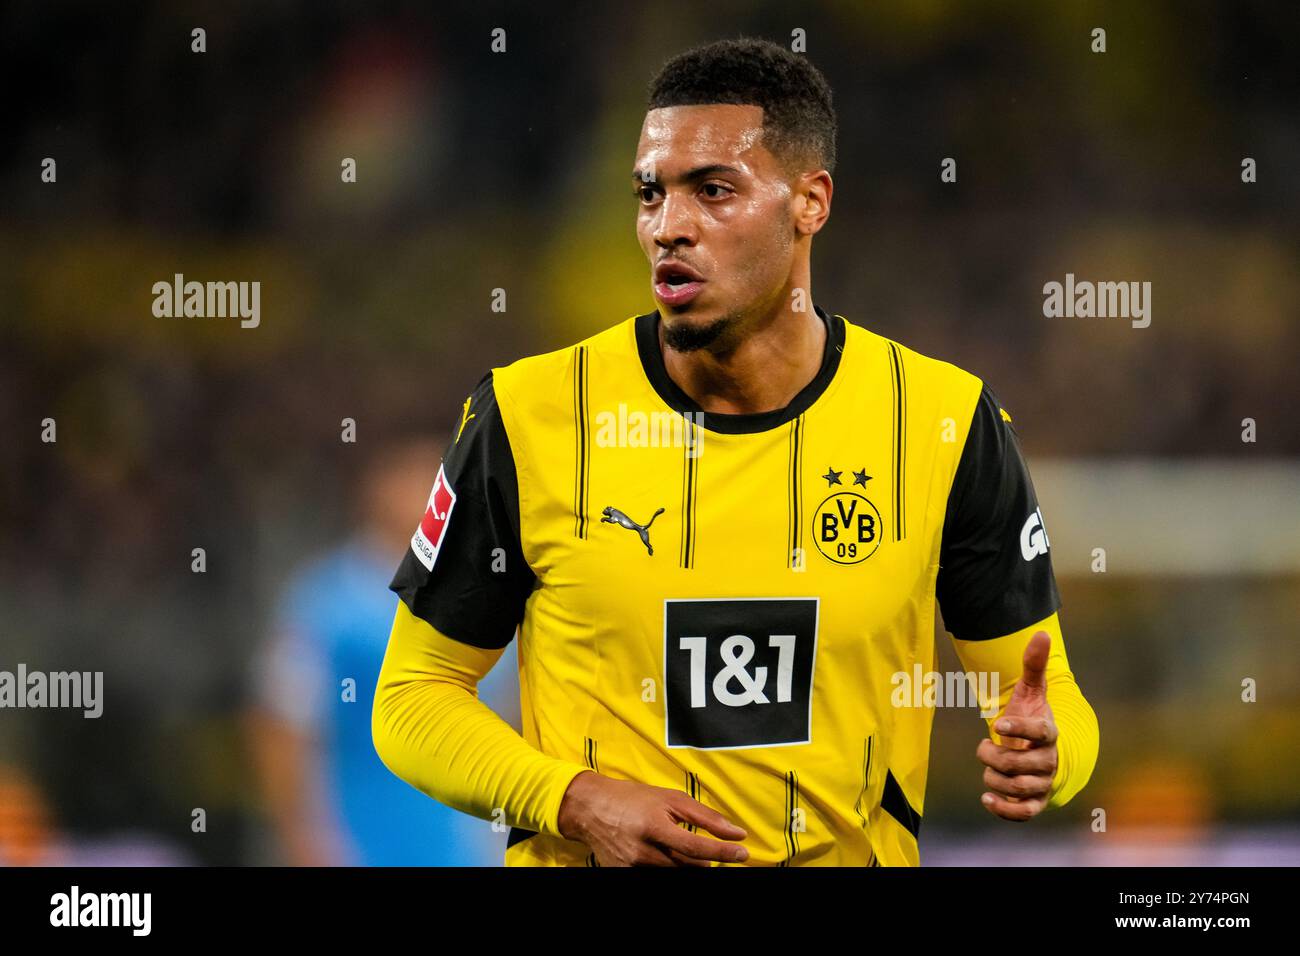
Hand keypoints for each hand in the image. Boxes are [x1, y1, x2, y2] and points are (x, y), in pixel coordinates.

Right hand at [556, 770, 749, 865]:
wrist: (590, 809)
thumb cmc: (633, 799)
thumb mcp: (670, 798)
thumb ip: (704, 816)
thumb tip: (736, 833)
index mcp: (654, 826)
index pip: (696, 846)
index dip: (722, 851)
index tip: (742, 853)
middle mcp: (642, 851)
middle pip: (689, 866)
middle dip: (705, 859)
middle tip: (708, 849)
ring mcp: (632, 867)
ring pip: (676, 874)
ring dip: (687, 864)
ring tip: (681, 848)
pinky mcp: (624, 876)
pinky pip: (658, 876)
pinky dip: (669, 867)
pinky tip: (665, 854)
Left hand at [975, 630, 1058, 820]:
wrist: (1039, 752)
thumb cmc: (1031, 719)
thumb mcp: (1031, 691)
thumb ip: (1033, 665)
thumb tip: (1041, 633)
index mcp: (1049, 732)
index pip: (1040, 732)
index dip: (1019, 729)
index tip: (998, 723)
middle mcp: (1050, 760)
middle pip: (1019, 764)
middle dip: (994, 756)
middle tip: (986, 746)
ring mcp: (1043, 783)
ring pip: (1016, 786)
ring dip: (993, 777)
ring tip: (988, 767)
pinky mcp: (1035, 803)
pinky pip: (1022, 812)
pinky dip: (1003, 808)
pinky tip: (986, 797)